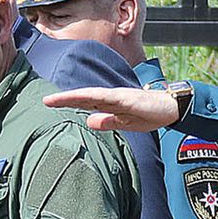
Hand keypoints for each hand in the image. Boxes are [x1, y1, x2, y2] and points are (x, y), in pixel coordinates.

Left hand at [43, 85, 183, 133]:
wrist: (171, 108)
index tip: (49, 104)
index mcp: (110, 103)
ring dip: (76, 97)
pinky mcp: (130, 99)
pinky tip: (86, 100)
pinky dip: (98, 98)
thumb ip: (107, 121)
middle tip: (46, 101)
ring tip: (59, 99)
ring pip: (93, 95)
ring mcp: (120, 96)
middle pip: (84, 97)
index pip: (85, 102)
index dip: (67, 102)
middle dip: (65, 99)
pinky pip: (111, 98)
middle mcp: (112, 96)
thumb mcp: (124, 123)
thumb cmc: (149, 114)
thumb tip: (89, 122)